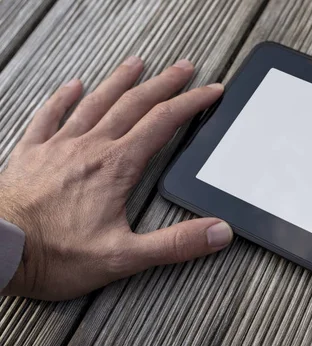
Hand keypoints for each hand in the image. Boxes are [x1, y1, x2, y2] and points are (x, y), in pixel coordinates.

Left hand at [0, 57, 232, 300]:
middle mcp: (91, 147)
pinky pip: (50, 116)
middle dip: (165, 84)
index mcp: (116, 167)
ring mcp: (59, 146)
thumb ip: (176, 243)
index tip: (211, 91)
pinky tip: (73, 86)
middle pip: (135, 104)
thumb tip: (219, 231)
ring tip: (137, 64)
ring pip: (97, 103)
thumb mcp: (125, 257)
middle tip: (185, 68)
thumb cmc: (54, 255)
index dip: (192, 103)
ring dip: (121, 81)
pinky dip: (64, 98)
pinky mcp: (32, 153)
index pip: (164, 123)